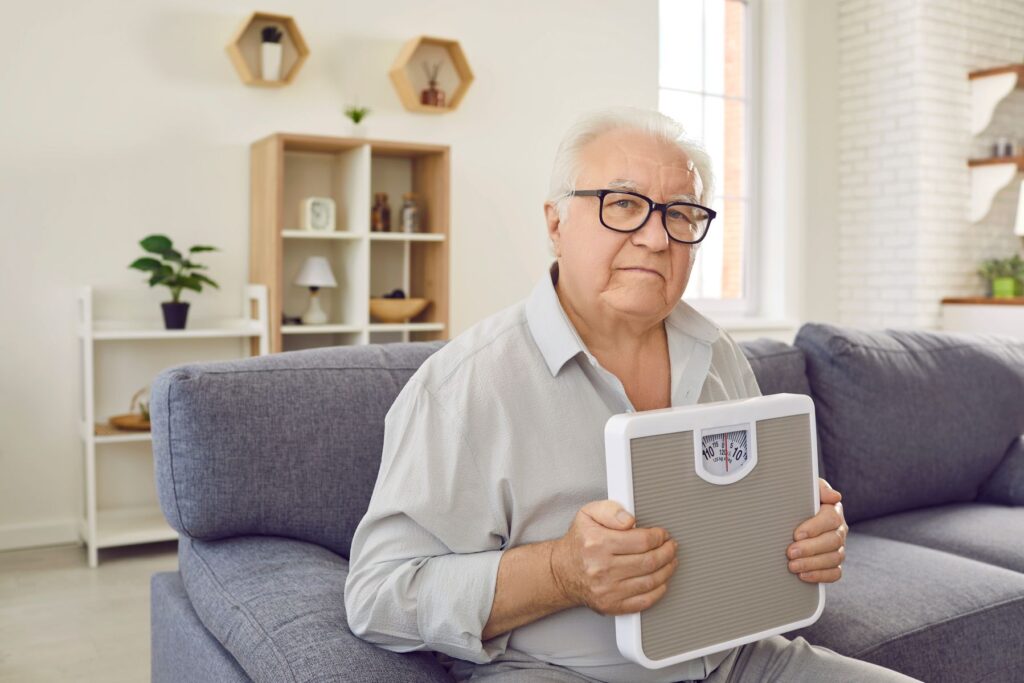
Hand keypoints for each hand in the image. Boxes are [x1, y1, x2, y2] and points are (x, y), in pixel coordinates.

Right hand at [550, 500, 678, 615]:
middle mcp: (602, 568)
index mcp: (598, 543)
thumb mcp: (588, 514)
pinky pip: (644, 601)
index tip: (662, 534)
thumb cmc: (578, 543)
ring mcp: (607, 590)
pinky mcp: (611, 605)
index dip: (659, 537)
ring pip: (650, 581)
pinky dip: (658, 591)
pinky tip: (661, 581)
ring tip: (670, 561)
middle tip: (671, 546)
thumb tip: (630, 520)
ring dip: (667, 570)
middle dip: (667, 552)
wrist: (560, 572)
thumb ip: (611, 510)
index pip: (642, 541)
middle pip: (649, 561)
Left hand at [786, 478, 846, 582]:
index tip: (797, 534)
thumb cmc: (799, 501)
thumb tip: (834, 496)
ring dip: (812, 564)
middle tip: (790, 552)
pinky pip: (834, 574)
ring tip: (793, 566)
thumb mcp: (806, 489)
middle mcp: (839, 530)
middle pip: (832, 541)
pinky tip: (803, 576)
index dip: (815, 528)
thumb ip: (819, 489)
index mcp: (833, 511)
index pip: (831, 519)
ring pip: (833, 559)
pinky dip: (820, 576)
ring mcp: (838, 548)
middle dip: (810, 549)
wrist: (794, 516)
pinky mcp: (834, 564)